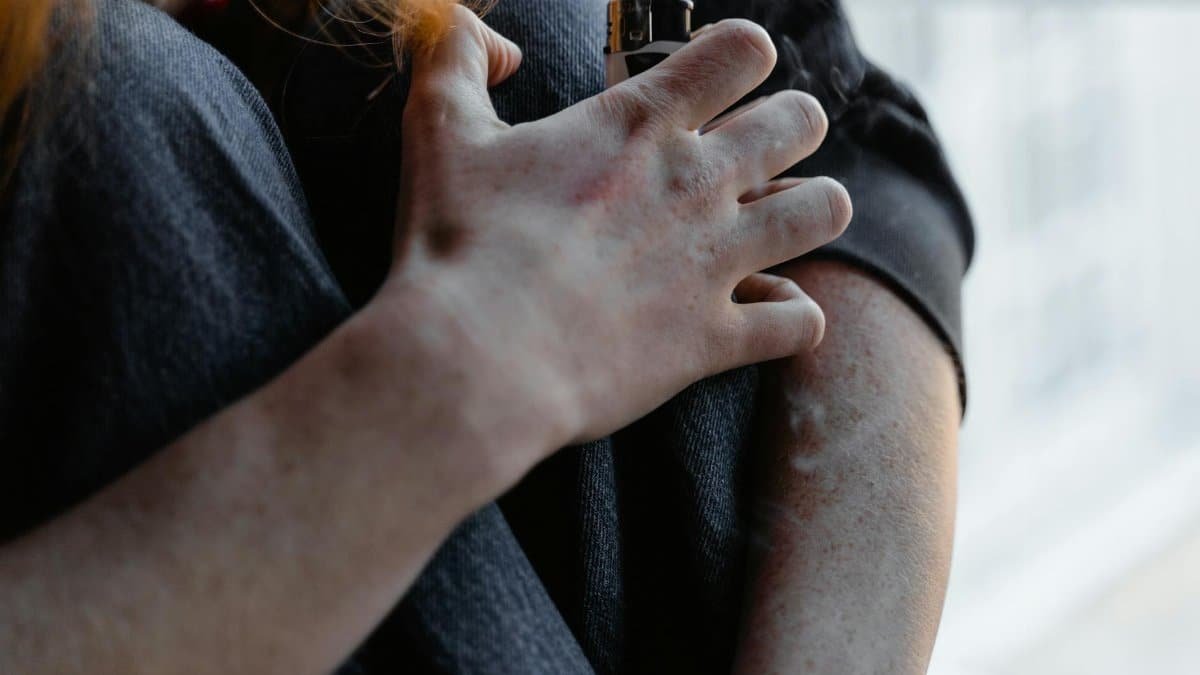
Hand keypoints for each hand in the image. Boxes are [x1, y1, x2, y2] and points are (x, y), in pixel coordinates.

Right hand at [381, 7, 851, 456]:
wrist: (476, 359)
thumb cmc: (457, 244)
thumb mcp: (439, 129)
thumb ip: (456, 58)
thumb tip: (492, 42)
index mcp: (640, 124)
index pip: (743, 50)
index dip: (738, 58)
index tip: (710, 83)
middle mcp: (697, 183)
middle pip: (802, 121)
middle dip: (789, 127)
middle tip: (750, 154)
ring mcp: (715, 262)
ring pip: (825, 211)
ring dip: (810, 210)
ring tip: (776, 225)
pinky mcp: (716, 339)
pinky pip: (801, 322)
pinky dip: (792, 318)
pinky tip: (763, 315)